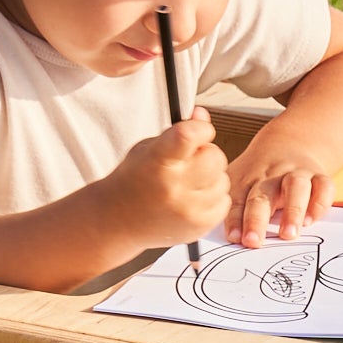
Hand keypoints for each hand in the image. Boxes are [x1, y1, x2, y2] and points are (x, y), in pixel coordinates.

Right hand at [110, 112, 229, 245]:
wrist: (118, 220)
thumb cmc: (134, 180)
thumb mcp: (148, 148)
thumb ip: (178, 132)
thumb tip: (203, 116)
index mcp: (157, 162)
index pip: (190, 135)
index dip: (200, 128)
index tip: (199, 130)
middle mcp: (174, 188)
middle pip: (215, 157)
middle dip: (206, 154)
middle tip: (189, 161)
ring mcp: (188, 210)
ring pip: (223, 180)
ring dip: (210, 178)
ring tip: (187, 183)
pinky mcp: (199, 226)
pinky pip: (224, 201)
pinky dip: (212, 198)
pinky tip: (192, 199)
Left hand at [226, 141, 333, 246]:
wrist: (289, 142)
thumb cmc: (258, 174)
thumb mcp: (238, 182)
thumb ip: (231, 208)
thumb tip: (224, 236)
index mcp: (246, 180)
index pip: (236, 201)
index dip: (234, 219)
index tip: (234, 238)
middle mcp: (270, 176)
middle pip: (262, 195)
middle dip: (256, 219)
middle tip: (253, 241)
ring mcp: (295, 174)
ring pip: (295, 186)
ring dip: (292, 210)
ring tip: (288, 234)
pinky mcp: (318, 175)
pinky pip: (323, 186)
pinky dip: (320, 202)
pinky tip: (311, 220)